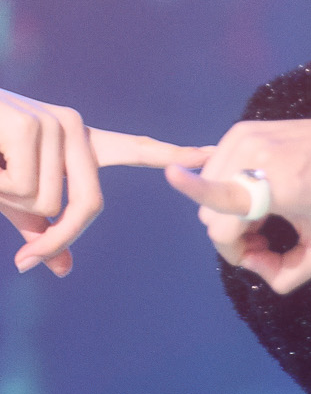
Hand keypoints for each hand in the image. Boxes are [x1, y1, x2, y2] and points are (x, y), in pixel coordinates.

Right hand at [0, 93, 208, 276]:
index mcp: (76, 142)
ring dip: (7, 202)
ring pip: (46, 201)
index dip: (170, 155)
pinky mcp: (33, 125)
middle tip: (26, 260)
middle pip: (88, 206)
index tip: (208, 154)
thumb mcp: (10, 199)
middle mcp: (74, 128)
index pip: (132, 150)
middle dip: (56, 238)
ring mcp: (56, 123)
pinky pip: (25, 188)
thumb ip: (40, 229)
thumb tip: (62, 269)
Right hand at [164, 115, 310, 292]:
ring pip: (208, 195)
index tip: (222, 228)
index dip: (222, 239)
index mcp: (282, 185)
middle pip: (211, 216)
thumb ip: (289, 274)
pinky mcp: (240, 131)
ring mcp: (244, 139)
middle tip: (267, 240)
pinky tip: (261, 197)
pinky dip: (230, 192)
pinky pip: (214, 173)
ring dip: (230, 216)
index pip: (220, 207)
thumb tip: (252, 267)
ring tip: (266, 218)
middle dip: (233, 238)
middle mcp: (255, 156)